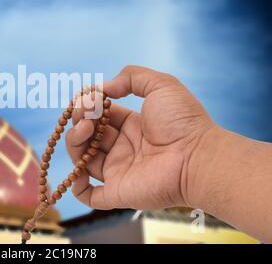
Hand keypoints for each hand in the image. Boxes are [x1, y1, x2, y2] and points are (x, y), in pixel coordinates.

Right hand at [66, 65, 214, 209]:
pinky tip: (78, 167)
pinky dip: (75, 184)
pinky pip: (88, 195)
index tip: (87, 96)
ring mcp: (118, 171)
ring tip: (85, 128)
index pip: (100, 116)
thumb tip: (104, 87)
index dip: (89, 105)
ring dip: (74, 142)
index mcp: (131, 126)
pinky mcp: (116, 192)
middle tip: (84, 111)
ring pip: (82, 160)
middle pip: (87, 136)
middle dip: (79, 120)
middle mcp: (122, 149)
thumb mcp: (161, 85)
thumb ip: (132, 77)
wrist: (197, 156)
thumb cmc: (183, 121)